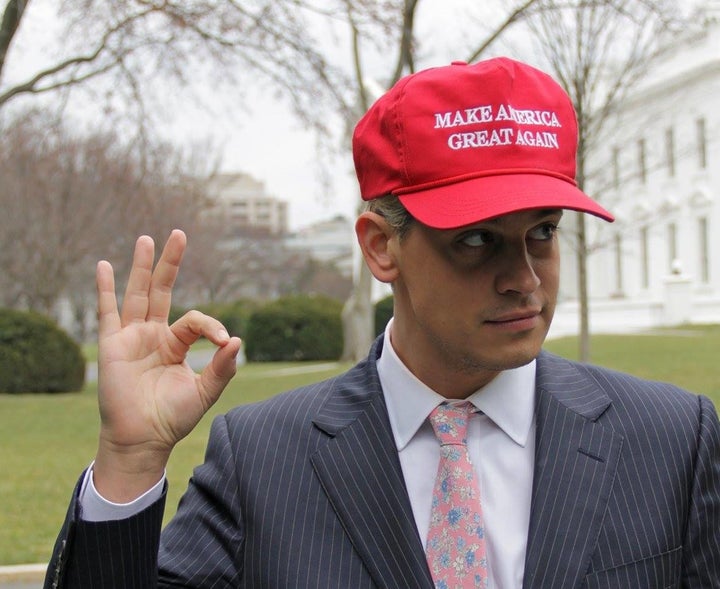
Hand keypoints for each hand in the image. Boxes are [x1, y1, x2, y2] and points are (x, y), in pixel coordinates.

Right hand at [92, 230, 241, 501]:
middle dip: (171, 263)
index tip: (224, 342)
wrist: (143, 440)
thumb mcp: (205, 392)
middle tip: (179, 234)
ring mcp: (131, 338)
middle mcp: (153, 336)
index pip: (195, 320)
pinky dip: (105, 289)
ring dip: (141, 267)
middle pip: (162, 290)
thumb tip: (238, 340)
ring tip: (146, 239)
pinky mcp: (112, 346)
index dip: (212, 326)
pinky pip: (108, 313)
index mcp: (176, 344)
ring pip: (137, 294)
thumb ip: (222, 368)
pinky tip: (104, 266)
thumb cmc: (173, 418)